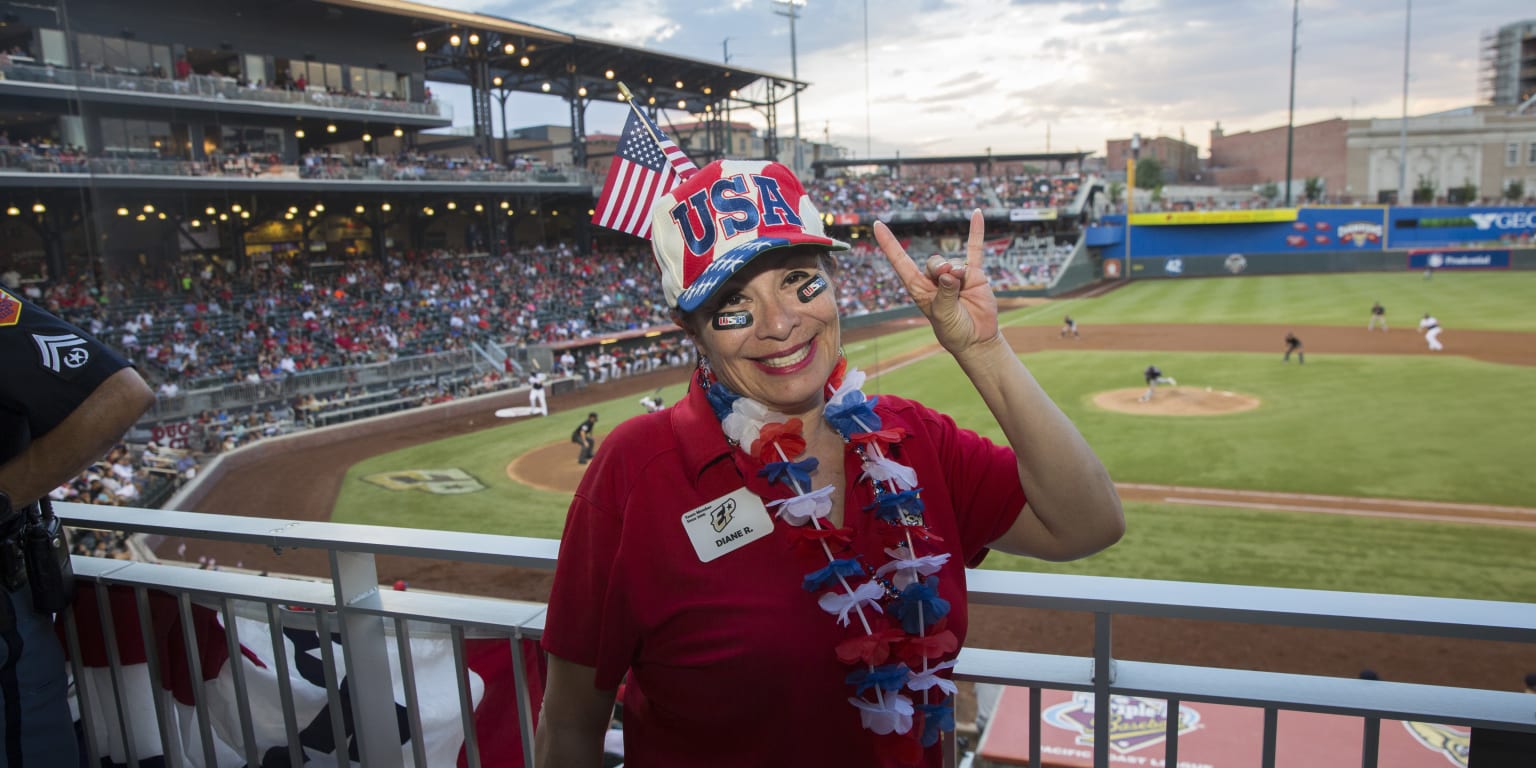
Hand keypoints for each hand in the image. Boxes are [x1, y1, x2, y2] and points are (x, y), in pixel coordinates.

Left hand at [874, 209, 999, 354]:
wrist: (976, 338)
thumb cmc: (954, 330)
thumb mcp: (943, 315)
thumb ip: (945, 293)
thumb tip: (949, 272)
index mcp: (918, 288)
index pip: (900, 262)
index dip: (889, 244)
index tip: (877, 225)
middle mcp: (934, 279)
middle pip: (933, 262)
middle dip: (940, 268)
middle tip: (948, 276)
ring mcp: (955, 275)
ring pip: (953, 261)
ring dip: (958, 270)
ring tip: (963, 281)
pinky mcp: (974, 274)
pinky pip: (974, 250)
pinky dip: (975, 233)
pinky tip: (977, 214)